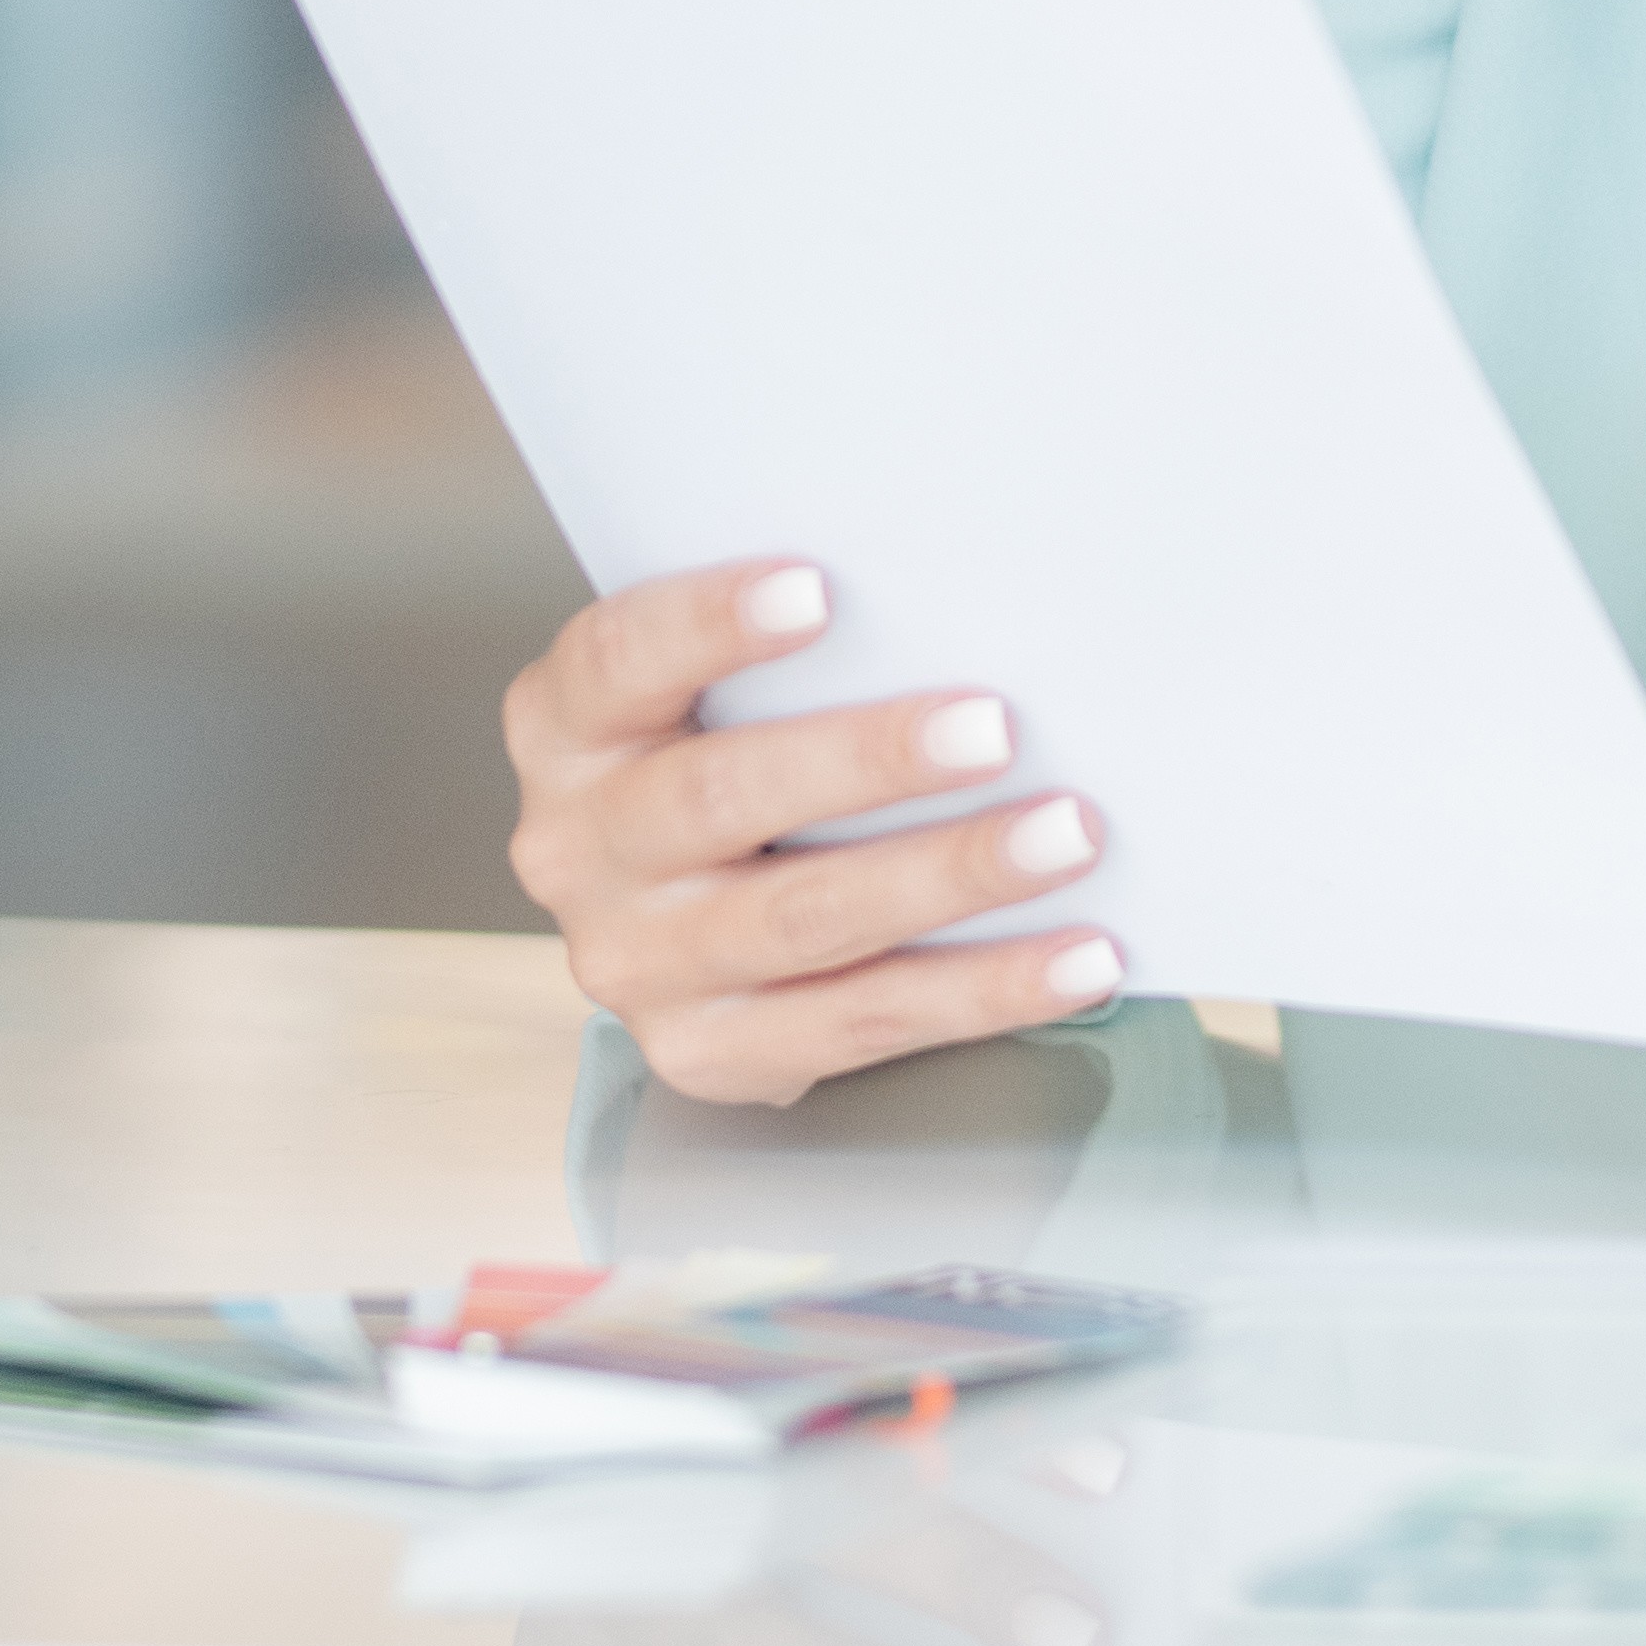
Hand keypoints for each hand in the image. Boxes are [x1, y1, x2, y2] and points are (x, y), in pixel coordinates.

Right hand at [498, 559, 1129, 1105]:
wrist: (687, 922)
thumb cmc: (732, 754)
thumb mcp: (713, 694)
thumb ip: (791, 658)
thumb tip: (964, 604)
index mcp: (566, 729)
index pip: (617, 660)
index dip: (708, 623)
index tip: (820, 590)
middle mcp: (577, 850)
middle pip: (720, 795)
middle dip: (869, 760)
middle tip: (998, 728)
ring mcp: (635, 964)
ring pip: (804, 919)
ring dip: (950, 875)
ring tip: (1068, 834)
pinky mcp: (708, 1055)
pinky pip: (863, 1022)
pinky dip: (983, 989)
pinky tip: (1078, 959)